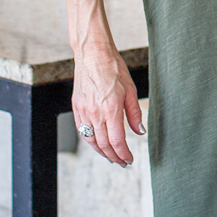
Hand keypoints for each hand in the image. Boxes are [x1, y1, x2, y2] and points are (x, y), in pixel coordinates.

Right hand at [72, 41, 143, 165]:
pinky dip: (91, 141)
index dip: (124, 154)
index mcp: (111, 109)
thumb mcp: (130, 90)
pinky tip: (98, 144)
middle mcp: (95, 113)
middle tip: (122, 162)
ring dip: (102, 152)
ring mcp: (84, 111)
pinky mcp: (76, 107)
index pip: (117, 141)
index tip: (129, 159)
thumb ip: (134, 113)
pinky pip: (82, 130)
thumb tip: (140, 131)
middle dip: (114, 157)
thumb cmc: (113, 68)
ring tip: (111, 157)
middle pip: (104, 145)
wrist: (93, 54)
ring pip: (91, 140)